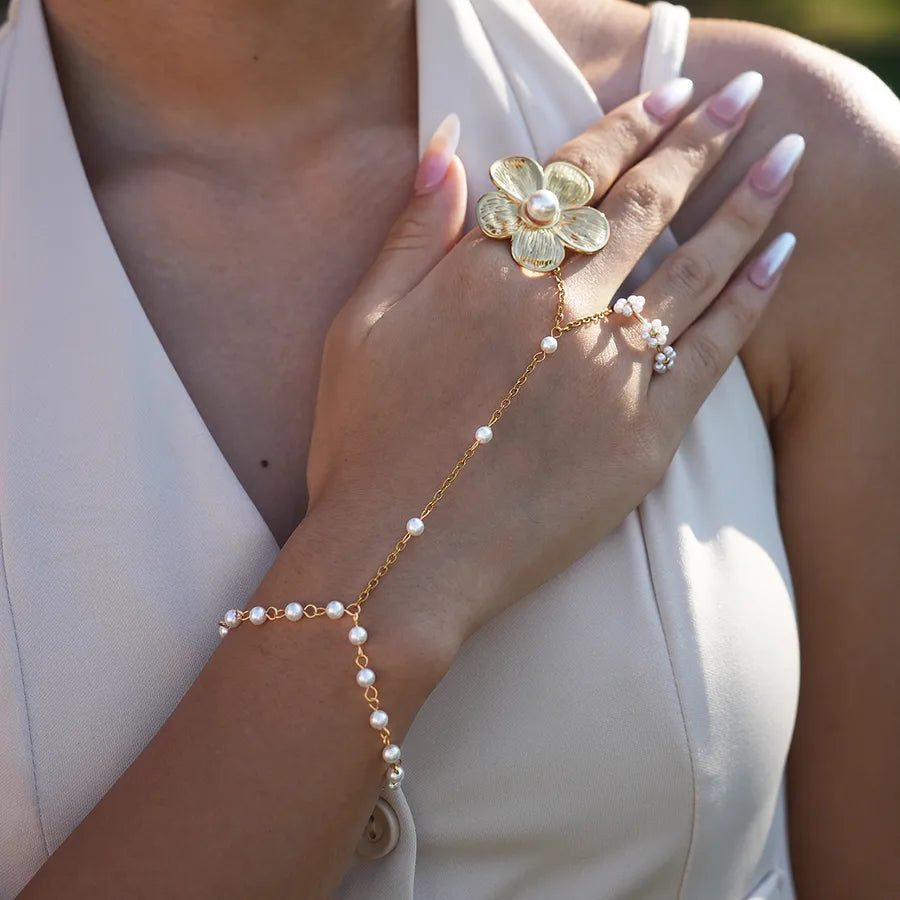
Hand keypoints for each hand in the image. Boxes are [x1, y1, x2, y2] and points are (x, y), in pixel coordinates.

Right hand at [305, 72, 798, 652]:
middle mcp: (558, 310)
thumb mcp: (361, 323)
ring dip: (745, 205)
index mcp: (489, 275)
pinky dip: (750, 298)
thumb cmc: (365, 442)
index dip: (625, 126)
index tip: (669, 92)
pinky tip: (781, 255)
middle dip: (701, 141)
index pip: (574, 178)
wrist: (399, 556)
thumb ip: (412, 230)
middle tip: (743, 99)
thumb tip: (450, 144)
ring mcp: (608, 373)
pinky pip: (711, 352)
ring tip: (785, 160)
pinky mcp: (642, 436)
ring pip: (693, 266)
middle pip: (646, 206)